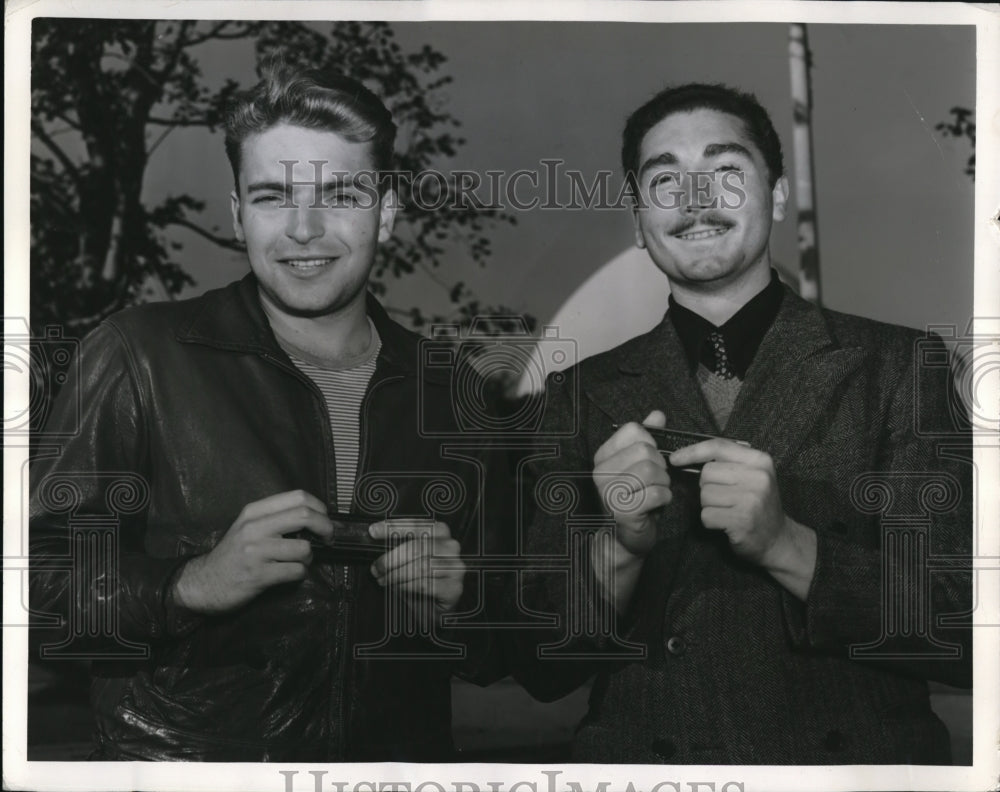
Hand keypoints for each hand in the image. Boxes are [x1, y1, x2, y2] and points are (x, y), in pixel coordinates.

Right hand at [172, 489, 332, 613]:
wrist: (203, 583)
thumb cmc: (232, 555)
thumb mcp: (248, 527)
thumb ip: (275, 518)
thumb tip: (313, 517)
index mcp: (254, 511)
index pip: (298, 497)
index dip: (319, 507)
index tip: (324, 519)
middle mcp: (254, 527)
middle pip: (305, 515)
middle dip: (325, 528)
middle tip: (328, 538)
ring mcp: (255, 551)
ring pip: (303, 548)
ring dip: (309, 558)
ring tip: (299, 561)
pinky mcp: (258, 575)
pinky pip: (295, 571)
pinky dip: (300, 574)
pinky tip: (290, 574)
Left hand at [369, 520, 464, 617]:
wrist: (434, 607)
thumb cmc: (420, 578)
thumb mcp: (409, 558)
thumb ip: (397, 545)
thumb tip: (374, 537)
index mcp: (440, 532)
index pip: (416, 524)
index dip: (393, 527)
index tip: (374, 531)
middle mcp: (450, 546)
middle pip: (417, 547)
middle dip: (391, 558)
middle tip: (377, 568)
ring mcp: (455, 567)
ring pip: (420, 567)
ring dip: (396, 575)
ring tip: (384, 580)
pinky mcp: (454, 587)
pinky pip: (425, 585)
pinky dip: (406, 586)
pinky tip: (397, 587)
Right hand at [592, 410, 671, 562]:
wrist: (624, 537)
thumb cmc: (635, 497)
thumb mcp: (639, 464)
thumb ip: (647, 438)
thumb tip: (657, 414)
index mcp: (602, 456)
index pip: (634, 430)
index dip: (650, 443)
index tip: (648, 460)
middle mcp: (600, 471)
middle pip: (645, 450)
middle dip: (660, 466)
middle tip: (654, 480)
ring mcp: (609, 492)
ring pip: (652, 471)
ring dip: (664, 483)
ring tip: (656, 491)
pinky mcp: (622, 511)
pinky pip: (657, 493)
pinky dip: (665, 498)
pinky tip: (657, 504)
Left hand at [669, 439, 815, 598]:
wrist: (778, 540)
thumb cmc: (757, 505)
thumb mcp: (752, 475)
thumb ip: (728, 461)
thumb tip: (687, 454)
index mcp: (760, 460)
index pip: (717, 447)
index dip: (692, 452)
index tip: (674, 459)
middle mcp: (758, 477)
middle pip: (707, 473)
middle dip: (707, 487)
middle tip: (726, 498)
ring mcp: (751, 499)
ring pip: (704, 495)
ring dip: (709, 506)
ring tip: (728, 510)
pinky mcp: (742, 520)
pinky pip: (706, 515)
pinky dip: (711, 521)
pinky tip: (726, 523)